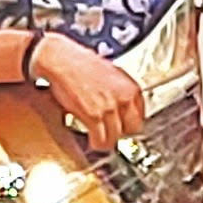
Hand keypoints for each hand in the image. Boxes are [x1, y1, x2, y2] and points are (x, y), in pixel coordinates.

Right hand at [27, 35, 144, 151]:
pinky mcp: (93, 116)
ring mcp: (109, 108)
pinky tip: (92, 140)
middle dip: (119, 133)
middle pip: (131, 130)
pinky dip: (96, 143)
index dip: (128, 124)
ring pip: (115, 137)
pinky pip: (100, 140)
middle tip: (110, 132)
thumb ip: (121, 93)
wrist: (62, 59)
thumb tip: (122, 110)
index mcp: (131, 88)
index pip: (140, 118)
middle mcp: (124, 99)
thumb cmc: (82, 64)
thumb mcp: (112, 75)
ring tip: (99, 137)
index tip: (122, 127)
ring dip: (106, 140)